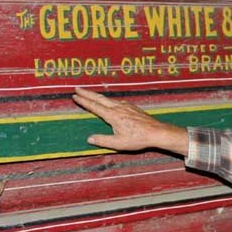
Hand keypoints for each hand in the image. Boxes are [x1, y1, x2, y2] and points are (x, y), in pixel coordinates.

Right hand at [72, 87, 189, 155]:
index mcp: (113, 116)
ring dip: (96, 95)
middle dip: (87, 93)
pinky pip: (116, 101)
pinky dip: (107, 99)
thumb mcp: (118, 143)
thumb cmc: (138, 139)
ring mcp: (126, 106)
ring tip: (89, 93)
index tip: (74, 96)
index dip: (83, 101)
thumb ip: (102, 140)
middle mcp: (118, 108)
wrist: (156, 132)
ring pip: (108, 98)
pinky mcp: (132, 107)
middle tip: (77, 88)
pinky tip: (108, 102)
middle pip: (99, 98)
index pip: (94, 106)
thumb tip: (89, 139)